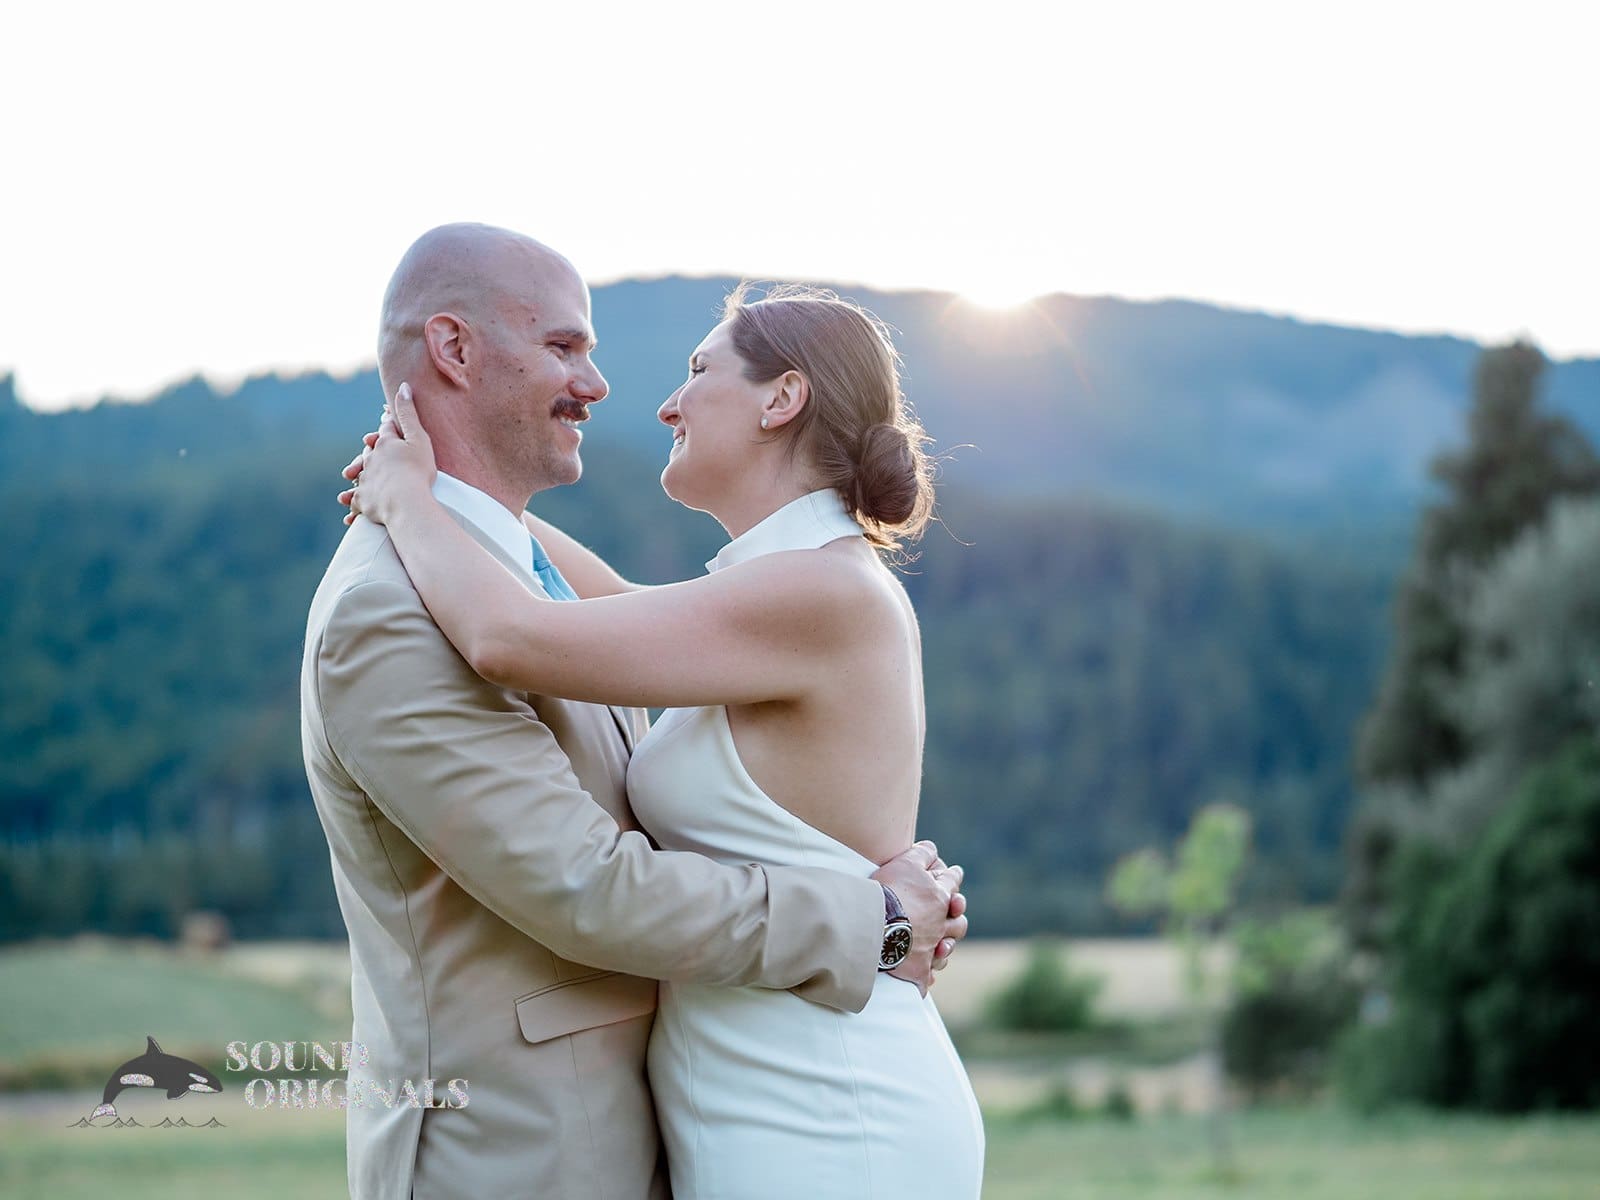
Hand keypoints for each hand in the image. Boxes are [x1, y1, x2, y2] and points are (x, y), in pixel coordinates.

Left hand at [339, 383, 437, 525]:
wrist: (406, 502)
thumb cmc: (418, 470)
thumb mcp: (418, 438)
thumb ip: (408, 413)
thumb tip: (402, 386)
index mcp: (385, 444)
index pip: (387, 430)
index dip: (389, 424)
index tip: (387, 419)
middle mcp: (371, 460)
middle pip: (370, 451)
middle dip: (371, 450)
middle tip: (369, 447)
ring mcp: (366, 480)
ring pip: (359, 475)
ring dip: (357, 476)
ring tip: (349, 479)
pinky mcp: (363, 500)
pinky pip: (356, 501)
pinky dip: (352, 504)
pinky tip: (348, 510)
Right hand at [872, 840, 968, 994]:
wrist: (872, 927)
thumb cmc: (887, 893)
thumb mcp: (904, 864)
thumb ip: (921, 854)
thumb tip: (931, 848)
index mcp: (938, 897)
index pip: (952, 882)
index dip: (953, 876)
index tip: (955, 873)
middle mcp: (940, 923)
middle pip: (957, 921)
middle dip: (956, 917)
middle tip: (953, 915)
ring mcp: (930, 948)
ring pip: (946, 949)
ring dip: (945, 947)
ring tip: (942, 947)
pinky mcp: (918, 970)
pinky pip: (927, 975)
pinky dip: (927, 974)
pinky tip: (926, 974)